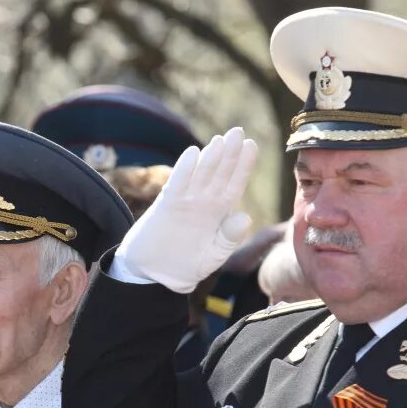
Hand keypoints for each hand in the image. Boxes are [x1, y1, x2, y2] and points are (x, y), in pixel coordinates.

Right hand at [113, 127, 258, 291]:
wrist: (155, 274)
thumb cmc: (186, 267)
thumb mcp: (212, 257)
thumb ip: (228, 239)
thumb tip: (244, 217)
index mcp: (219, 213)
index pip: (234, 184)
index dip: (243, 166)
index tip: (251, 146)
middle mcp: (204, 202)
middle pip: (219, 173)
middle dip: (229, 153)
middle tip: (237, 132)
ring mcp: (185, 202)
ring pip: (201, 174)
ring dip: (210, 156)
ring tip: (221, 139)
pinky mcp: (166, 205)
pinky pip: (177, 184)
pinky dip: (184, 169)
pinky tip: (193, 153)